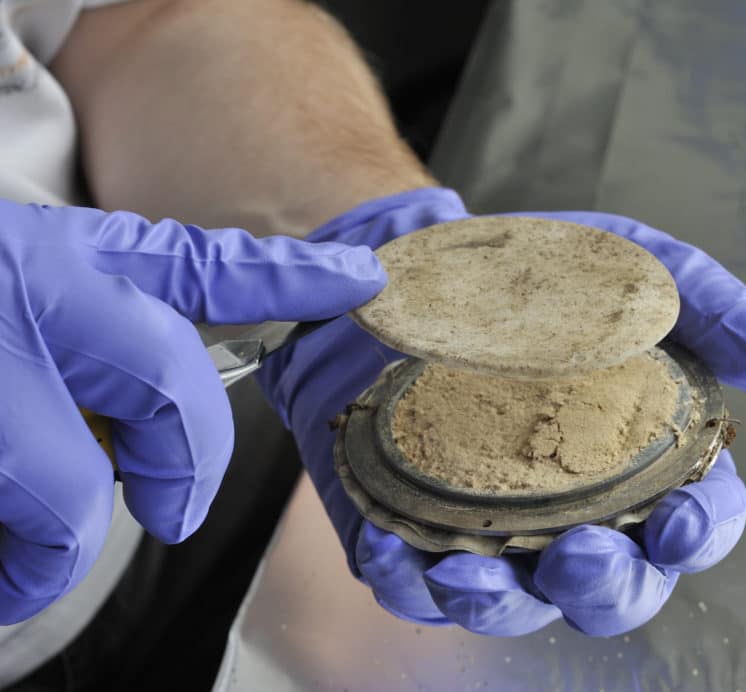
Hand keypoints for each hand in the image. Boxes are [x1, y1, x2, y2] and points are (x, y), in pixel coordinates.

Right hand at [0, 200, 384, 623]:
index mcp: (56, 258)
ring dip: (49, 552)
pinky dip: (5, 574)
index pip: (203, 263)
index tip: (361, 281)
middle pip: (169, 391)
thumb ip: (102, 332)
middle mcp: (25, 299)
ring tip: (26, 554)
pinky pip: (6, 545)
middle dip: (181, 470)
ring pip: (61, 500)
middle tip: (168, 505)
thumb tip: (167, 431)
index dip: (291, 274)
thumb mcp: (23, 287)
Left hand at [258, 188, 745, 636]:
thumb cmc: (547, 270)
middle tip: (580, 558)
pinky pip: (411, 579)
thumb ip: (723, 314)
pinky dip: (403, 580)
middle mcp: (574, 506)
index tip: (678, 524)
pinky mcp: (414, 521)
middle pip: (612, 587)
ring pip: (513, 603)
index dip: (698, 537)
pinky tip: (389, 551)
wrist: (430, 256)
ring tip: (469, 575)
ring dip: (499, 605)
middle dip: (606, 590)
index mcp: (641, 459)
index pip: (693, 522)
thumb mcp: (642, 270)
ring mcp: (493, 522)